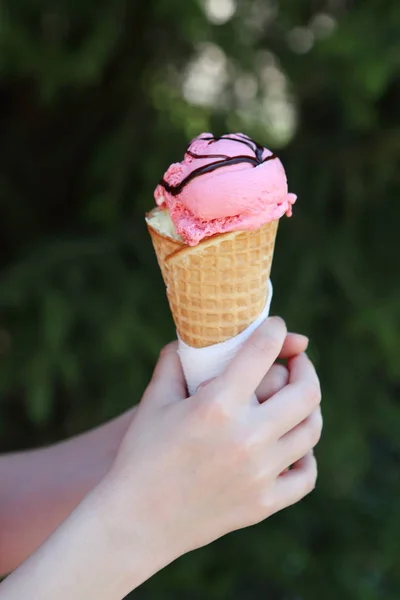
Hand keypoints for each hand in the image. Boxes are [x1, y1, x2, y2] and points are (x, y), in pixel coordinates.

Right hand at [104, 317, 321, 566]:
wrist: (136, 521)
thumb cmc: (141, 455)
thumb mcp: (154, 401)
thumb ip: (174, 361)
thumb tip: (191, 338)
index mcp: (217, 405)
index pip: (263, 352)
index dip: (275, 330)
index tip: (277, 327)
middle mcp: (247, 437)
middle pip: (306, 392)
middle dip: (306, 367)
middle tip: (297, 362)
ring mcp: (260, 474)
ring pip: (311, 430)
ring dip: (309, 407)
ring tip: (298, 400)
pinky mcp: (264, 503)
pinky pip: (306, 474)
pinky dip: (305, 455)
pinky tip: (292, 445)